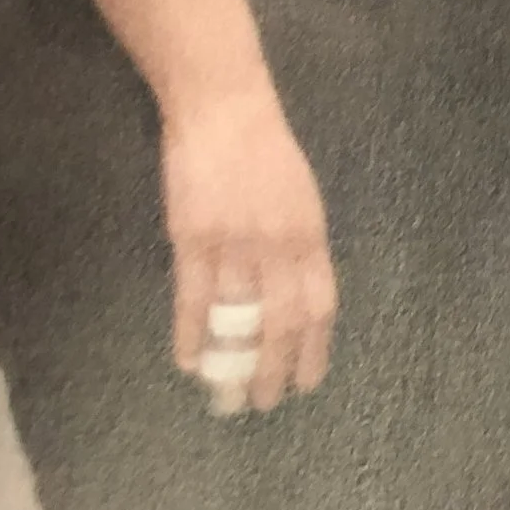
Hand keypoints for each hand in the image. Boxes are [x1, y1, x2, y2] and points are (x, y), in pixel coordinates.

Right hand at [160, 90, 336, 412]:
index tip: (308, 380)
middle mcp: (279, 244)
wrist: (224, 109)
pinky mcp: (192, 239)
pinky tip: (189, 362)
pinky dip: (190, 336)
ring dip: (232, 362)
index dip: (314, 348)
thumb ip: (301, 243)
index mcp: (310, 233)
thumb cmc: (265, 148)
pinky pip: (192, 300)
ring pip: (236, 318)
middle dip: (275, 369)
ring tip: (227, 392)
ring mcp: (235, 243)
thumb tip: (299, 290)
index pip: (320, 305)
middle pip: (282, 322)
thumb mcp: (301, 196)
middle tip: (266, 400)